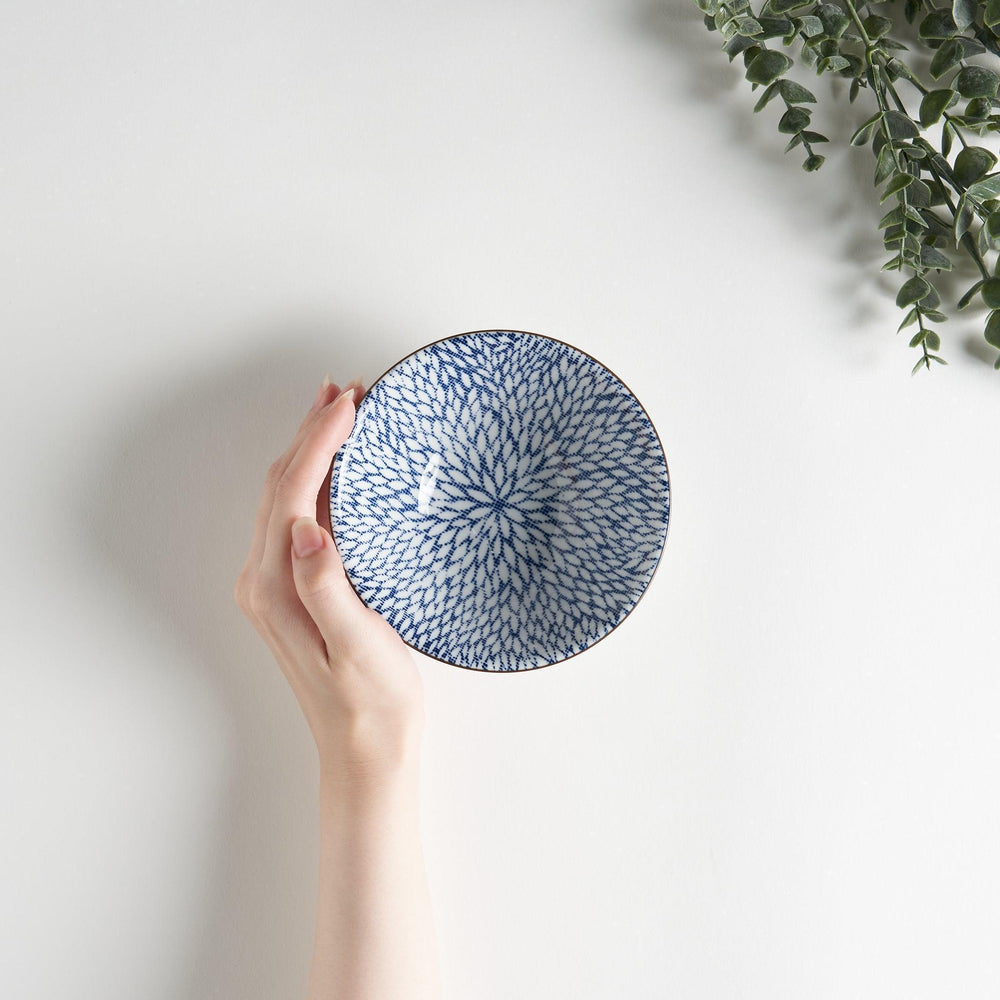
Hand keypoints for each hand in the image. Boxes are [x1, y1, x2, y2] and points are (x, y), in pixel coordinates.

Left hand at [234, 376, 424, 787]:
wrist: (365, 750)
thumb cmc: (370, 703)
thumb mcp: (358, 646)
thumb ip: (327, 585)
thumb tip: (308, 525)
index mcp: (277, 587)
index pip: (295, 492)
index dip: (320, 440)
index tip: (350, 402)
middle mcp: (266, 580)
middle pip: (283, 485)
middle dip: (311, 431)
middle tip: (346, 390)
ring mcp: (277, 585)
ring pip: (288, 496)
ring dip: (312, 450)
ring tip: (341, 413)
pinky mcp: (296, 591)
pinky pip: (300, 518)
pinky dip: (318, 481)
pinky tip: (341, 469)